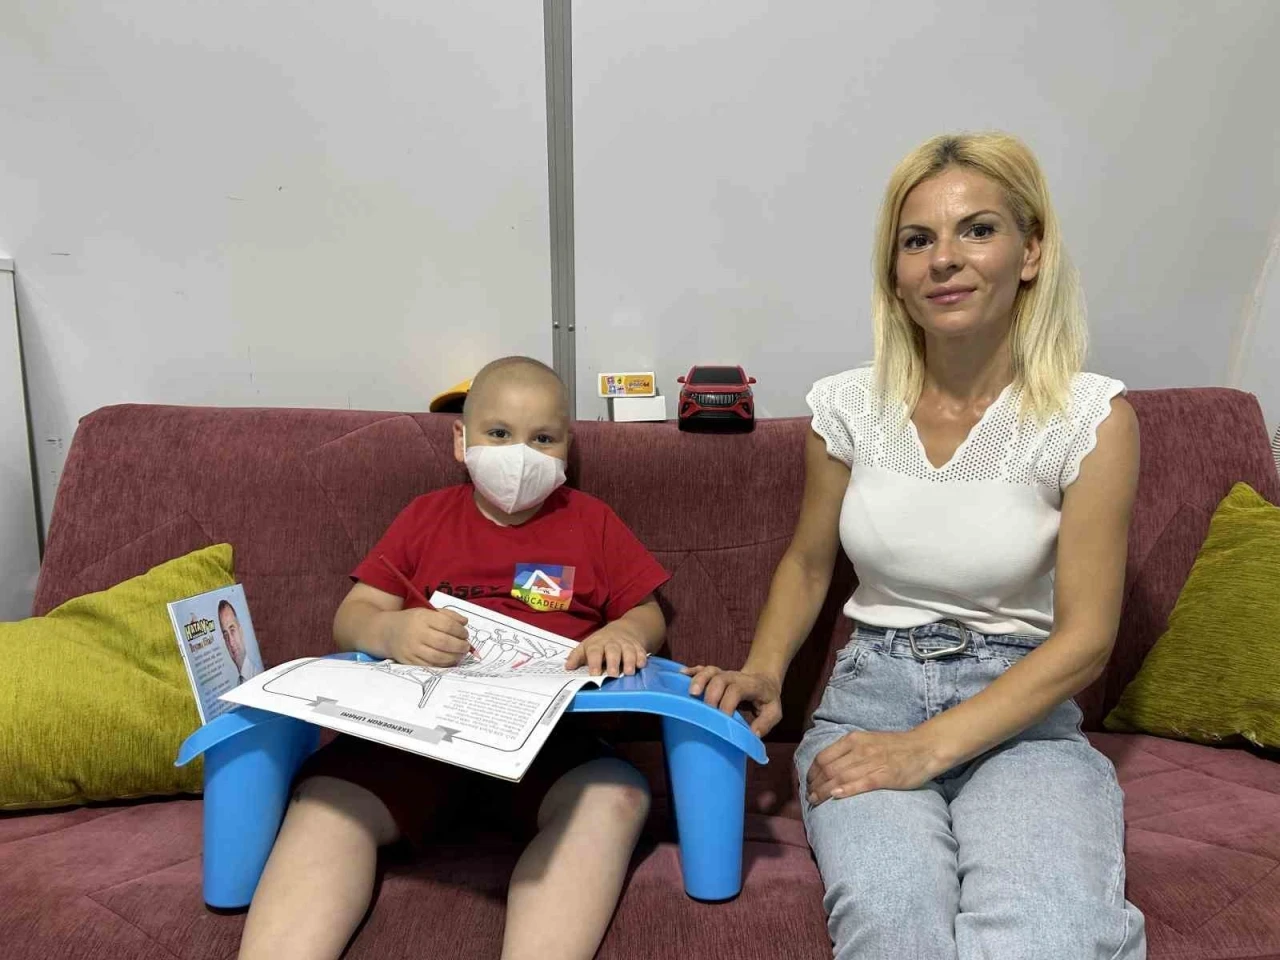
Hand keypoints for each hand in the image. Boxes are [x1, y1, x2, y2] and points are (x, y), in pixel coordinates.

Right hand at [383, 608, 470, 666]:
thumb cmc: (412, 621)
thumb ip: (448, 615)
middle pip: (444, 642)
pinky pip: (429, 666)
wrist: (387, 632)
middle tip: (466, 646)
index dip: (460, 631)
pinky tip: (449, 661)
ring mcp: (412, 649)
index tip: (465, 634)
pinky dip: (443, 665)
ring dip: (454, 658)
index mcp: (423, 618)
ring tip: (460, 655)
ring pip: (438, 657)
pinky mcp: (408, 661)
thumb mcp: (428, 612)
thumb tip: (465, 622)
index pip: (447, 625)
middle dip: (460, 646)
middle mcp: (417, 633)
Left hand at [566, 623, 648, 676]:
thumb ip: (577, 657)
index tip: (594, 674)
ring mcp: (626, 644)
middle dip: (613, 662)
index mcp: (597, 644)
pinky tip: (641, 665)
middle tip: (613, 675)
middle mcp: (612, 643)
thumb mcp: (586, 646)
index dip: (594, 662)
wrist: (623, 629)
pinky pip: (641, 651)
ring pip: (628, 651)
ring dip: (629, 661)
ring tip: (629, 672)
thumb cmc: (600, 643)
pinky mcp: (637, 647)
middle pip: (613, 651)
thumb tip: (567, 667)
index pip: (595, 651)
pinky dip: (641, 657)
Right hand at [682, 666, 781, 736]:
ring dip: (699, 680)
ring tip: (691, 693)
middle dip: (710, 694)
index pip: (736, 690)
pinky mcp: (716, 674)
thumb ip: (765, 722)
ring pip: (710, 672)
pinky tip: (680, 675)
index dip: (727, 704)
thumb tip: (753, 735)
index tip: (722, 720)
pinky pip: (702, 669)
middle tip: (705, 711)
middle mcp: (735, 677)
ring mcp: (725, 674)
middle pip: (720, 679)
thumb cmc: (767, 699)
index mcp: (751, 685)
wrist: (764, 678)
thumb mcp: (774, 712)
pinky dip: (692, 671)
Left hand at [806, 729, 941, 805]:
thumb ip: (849, 751)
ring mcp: (872, 762)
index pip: (823, 757)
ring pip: (840, 778)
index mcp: (853, 739)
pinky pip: (861, 783)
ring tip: (815, 802)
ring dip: (824, 791)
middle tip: (809, 797)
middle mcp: (860, 749)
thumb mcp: (868, 741)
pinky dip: (846, 790)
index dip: (811, 772)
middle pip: (828, 769)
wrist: (925, 747)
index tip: (808, 783)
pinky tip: (835, 797)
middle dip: (814, 785)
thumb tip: (828, 765)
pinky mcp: (885, 776)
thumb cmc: (896, 746)